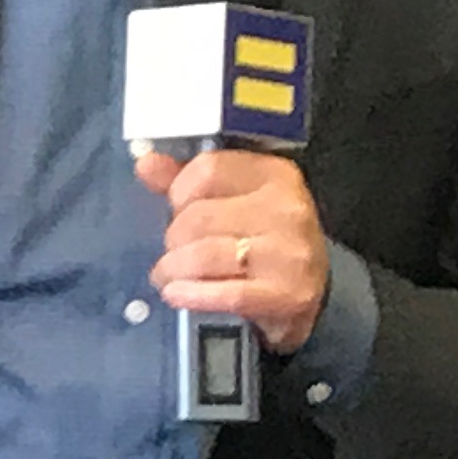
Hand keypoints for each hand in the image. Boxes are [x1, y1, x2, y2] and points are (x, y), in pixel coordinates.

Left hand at [137, 146, 333, 354]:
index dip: (179, 192)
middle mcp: (287, 208)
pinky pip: (224, 293)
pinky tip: (176, 294)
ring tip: (168, 276)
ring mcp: (289, 253)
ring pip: (205, 255)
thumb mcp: (234, 201)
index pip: (207, 169)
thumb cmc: (264, 241)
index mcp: (274, 174)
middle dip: (174, 237)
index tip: (177, 209)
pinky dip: (190, 294)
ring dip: (174, 269)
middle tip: (172, 252)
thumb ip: (189, 180)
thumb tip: (146, 163)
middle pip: (200, 216)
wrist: (311, 293)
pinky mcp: (287, 295)